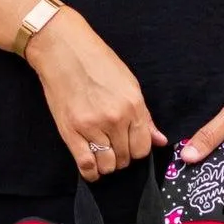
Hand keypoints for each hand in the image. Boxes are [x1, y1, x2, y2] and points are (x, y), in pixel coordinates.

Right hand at [25, 9, 166, 181]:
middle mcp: (115, 119)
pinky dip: (91, 172)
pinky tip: (92, 169)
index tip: (130, 147)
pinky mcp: (71, 131)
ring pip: (108, 164)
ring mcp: (92, 126)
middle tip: (114, 148)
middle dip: (122, 158)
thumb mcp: (129, 83)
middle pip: (126, 158)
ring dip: (107, 165)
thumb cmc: (96, 62)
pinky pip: (86, 164)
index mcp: (133, 105)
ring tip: (103, 156)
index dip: (137, 151)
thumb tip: (160, 140)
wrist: (63, 50)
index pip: (143, 147)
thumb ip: (144, 116)